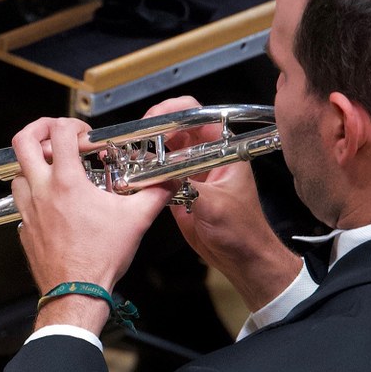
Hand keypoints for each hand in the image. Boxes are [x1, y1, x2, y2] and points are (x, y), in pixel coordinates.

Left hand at [9, 116, 172, 334]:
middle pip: (22, 142)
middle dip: (38, 129)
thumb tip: (169, 183)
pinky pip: (21, 201)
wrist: (76, 292)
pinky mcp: (24, 228)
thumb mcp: (135, 221)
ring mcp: (28, 210)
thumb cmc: (99, 259)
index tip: (84, 134)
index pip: (58, 132)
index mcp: (66, 182)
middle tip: (52, 132)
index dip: (72, 124)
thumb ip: (155, 195)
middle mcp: (41, 191)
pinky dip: (32, 193)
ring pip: (17, 172)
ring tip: (52, 168)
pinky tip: (51, 202)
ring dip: (33, 164)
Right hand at [142, 98, 301, 310]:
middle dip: (153, 131)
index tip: (153, 119)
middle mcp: (205, 157)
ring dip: (145, 153)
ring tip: (128, 157)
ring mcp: (190, 173)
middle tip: (134, 140)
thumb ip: (187, 184)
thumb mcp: (216, 204)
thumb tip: (158, 170)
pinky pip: (157, 176)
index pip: (198, 116)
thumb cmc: (242, 231)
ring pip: (163, 152)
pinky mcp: (178, 191)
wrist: (242, 260)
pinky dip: (143, 175)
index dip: (174, 111)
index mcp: (224, 150)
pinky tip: (131, 178)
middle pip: (175, 130)